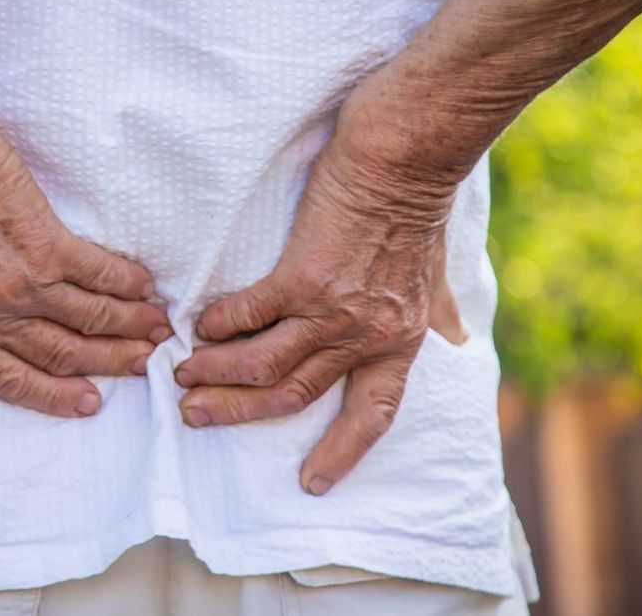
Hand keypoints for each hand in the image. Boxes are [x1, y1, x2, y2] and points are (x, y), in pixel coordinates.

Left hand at [0, 111, 171, 417]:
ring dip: (127, 329)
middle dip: (106, 365)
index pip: (9, 380)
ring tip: (155, 334)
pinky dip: (125, 284)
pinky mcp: (48, 244)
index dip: (51, 396)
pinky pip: (98, 273)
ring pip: (87, 319)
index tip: (86, 403)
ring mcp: (24, 284)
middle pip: (60, 354)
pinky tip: (146, 290)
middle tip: (139, 368)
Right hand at [173, 78, 467, 494]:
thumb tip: (457, 332)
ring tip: (183, 375)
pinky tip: (199, 326)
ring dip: (218, 374)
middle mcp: (364, 336)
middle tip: (197, 417)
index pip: (373, 414)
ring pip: (264, 364)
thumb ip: (438, 312)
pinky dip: (220, 325)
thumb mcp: (434, 275)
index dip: (342, 451)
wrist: (402, 159)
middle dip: (240, 411)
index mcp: (397, 343)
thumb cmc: (416, 208)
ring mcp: (332, 310)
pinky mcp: (302, 276)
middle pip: (294, 394)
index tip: (313, 483)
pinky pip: (249, 314)